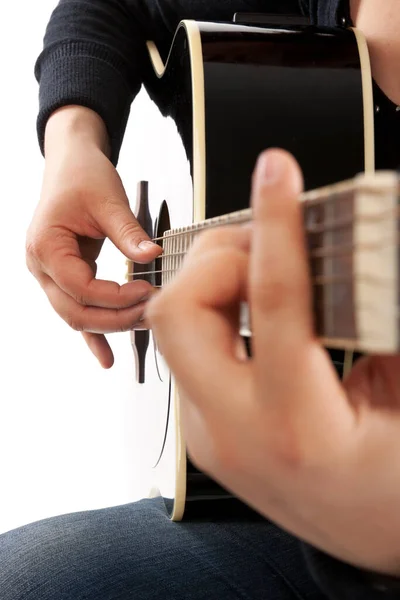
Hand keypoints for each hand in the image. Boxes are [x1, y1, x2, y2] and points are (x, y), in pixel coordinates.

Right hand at [26, 106, 160, 367]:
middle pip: (75, 311)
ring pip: (77, 316)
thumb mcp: (108, 199)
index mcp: (46, 246)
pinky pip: (78, 311)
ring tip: (144, 325)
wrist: (71, 165)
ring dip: (110, 325)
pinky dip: (93, 334)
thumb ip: (129, 232)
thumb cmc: (83, 176)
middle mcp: (42, 266)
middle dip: (115, 318)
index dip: (116, 297)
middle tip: (151, 313)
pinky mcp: (66, 278)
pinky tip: (107, 358)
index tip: (149, 291)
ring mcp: (51, 275)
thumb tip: (153, 257)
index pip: (81, 288)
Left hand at [147, 149, 399, 576]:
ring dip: (210, 281)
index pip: (275, 302)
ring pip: (171, 327)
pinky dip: (216, 311)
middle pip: (181, 312)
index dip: (275, 223)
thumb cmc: (392, 480)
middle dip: (218, 257)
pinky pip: (188, 348)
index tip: (276, 171)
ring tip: (260, 271)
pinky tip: (253, 310)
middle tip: (266, 243)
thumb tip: (362, 258)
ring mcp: (208, 433)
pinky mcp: (200, 427)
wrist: (362, 532)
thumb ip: (376, 323)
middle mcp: (235, 432)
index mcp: (300, 428)